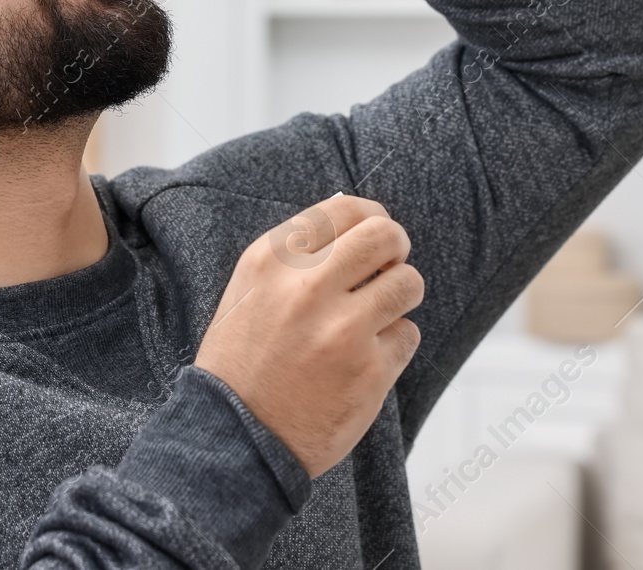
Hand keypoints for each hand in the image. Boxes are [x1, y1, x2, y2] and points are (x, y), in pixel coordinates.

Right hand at [193, 193, 423, 478]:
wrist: (234, 438)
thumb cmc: (243, 360)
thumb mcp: (250, 290)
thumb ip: (295, 249)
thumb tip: (343, 205)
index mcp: (273, 260)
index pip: (346, 208)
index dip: (372, 217)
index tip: (376, 234)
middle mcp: (306, 287)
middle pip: (386, 235)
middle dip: (396, 248)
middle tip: (390, 267)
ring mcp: (342, 329)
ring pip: (408, 282)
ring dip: (401, 295)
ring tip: (378, 315)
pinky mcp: (370, 371)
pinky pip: (408, 334)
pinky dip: (394, 345)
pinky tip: (364, 359)